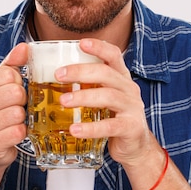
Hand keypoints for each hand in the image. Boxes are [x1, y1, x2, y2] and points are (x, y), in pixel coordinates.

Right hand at [0, 43, 27, 187]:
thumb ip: (12, 64)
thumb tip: (26, 46)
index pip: (8, 73)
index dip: (17, 82)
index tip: (12, 91)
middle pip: (15, 92)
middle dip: (22, 100)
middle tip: (15, 107)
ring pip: (18, 113)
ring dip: (22, 118)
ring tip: (13, 121)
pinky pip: (18, 132)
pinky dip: (21, 133)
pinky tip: (13, 134)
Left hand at [55, 38, 154, 170]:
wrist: (135, 146)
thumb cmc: (114, 118)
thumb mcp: (104, 97)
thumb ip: (88, 86)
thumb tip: (55, 76)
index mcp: (121, 78)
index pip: (114, 55)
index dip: (99, 47)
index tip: (80, 43)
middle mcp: (129, 89)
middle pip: (106, 73)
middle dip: (81, 71)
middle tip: (58, 74)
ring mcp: (133, 108)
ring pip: (108, 96)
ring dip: (83, 97)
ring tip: (63, 101)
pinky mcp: (131, 128)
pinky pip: (110, 126)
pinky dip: (91, 128)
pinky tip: (74, 130)